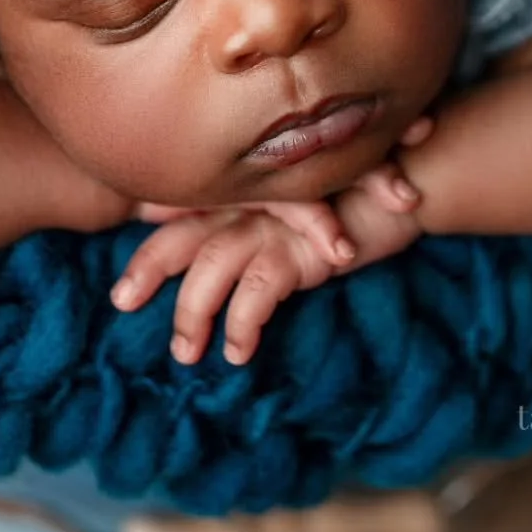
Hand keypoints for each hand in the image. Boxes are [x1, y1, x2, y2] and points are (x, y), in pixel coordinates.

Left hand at [112, 116, 435, 364]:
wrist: (411, 176)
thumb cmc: (358, 192)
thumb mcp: (305, 203)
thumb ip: (268, 216)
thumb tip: (234, 250)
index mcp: (243, 192)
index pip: (182, 208)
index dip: (150, 232)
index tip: (125, 266)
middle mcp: (248, 203)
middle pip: (180, 235)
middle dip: (146, 269)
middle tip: (120, 303)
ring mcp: (271, 224)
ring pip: (210, 268)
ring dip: (190, 315)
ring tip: (186, 355)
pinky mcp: (300, 249)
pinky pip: (258, 291)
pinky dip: (242, 324)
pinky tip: (239, 352)